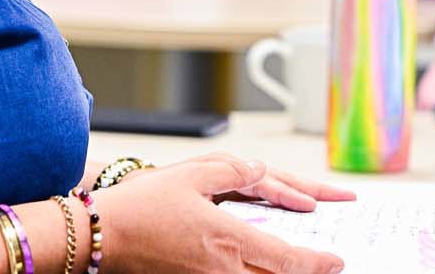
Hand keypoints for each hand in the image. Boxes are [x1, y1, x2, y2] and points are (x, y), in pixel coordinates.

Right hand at [91, 153, 347, 273]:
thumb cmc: (140, 207)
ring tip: (298, 267)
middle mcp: (223, 269)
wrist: (98, 238)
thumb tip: (260, 171)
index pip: (288, 260)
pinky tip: (261, 270)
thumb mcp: (191, 175)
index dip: (318, 263)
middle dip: (308, 273)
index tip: (335, 259)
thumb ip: (233, 171)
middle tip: (327, 265)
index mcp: (228, 239)